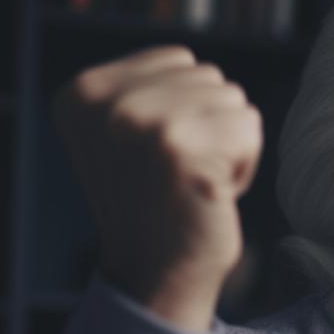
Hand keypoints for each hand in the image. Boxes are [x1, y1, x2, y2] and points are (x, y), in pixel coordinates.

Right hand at [53, 45, 262, 331]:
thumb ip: (147, 89)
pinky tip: (211, 194)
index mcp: (82, 91)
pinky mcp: (183, 150)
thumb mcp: (126, 135)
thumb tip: (192, 62)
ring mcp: (143, 123)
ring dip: (229, 146)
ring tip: (193, 184)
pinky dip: (246, 164)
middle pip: (209, 76)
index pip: (178, 58)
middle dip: (211, 126)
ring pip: (233, 100)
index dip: (187, 108)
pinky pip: (250, 127)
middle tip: (179, 176)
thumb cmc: (156, 204)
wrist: (157, 276)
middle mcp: (105, 102)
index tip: (158, 155)